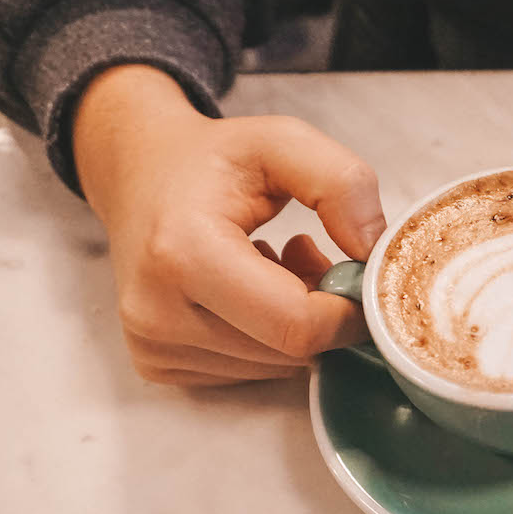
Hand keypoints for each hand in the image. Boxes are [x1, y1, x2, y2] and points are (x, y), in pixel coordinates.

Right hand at [73, 65, 385, 385]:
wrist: (139, 176)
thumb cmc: (212, 160)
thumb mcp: (283, 141)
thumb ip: (342, 184)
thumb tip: (373, 253)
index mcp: (183, 253)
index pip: (297, 325)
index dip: (349, 310)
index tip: (361, 272)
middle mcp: (157, 312)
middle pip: (290, 352)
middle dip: (324, 312)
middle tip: (315, 255)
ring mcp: (152, 345)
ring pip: (274, 367)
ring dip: (297, 325)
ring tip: (278, 264)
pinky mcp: (156, 364)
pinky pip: (247, 372)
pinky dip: (267, 337)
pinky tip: (252, 290)